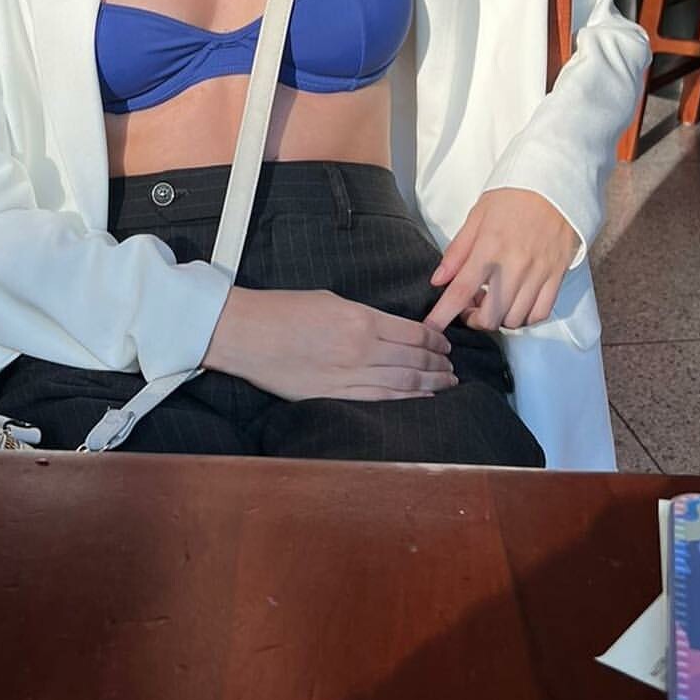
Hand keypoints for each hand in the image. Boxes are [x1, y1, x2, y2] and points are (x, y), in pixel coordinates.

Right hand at [202, 287, 456, 402]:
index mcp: (361, 319)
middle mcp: (362, 349)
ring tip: (447, 384)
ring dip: (431, 383)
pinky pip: (380, 399)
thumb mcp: (331, 300)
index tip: (445, 344)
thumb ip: (364, 316)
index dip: (435, 341)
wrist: (247, 333)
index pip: (413, 334)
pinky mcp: (335, 394)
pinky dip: (407, 399)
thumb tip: (390, 330)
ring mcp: (349, 375)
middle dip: (439, 364)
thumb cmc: (284, 309)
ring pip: (404, 382)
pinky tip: (423, 398)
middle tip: (453, 367)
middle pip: (415, 360)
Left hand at [424, 189, 579, 332]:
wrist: (555, 182)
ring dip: (500, 318)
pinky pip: (541, 313)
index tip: (430, 328)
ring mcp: (539, 273)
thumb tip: (438, 280)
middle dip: (475, 320)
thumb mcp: (477, 216)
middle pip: (491, 316)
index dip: (443, 315)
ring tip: (494, 301)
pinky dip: (526, 317)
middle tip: (471, 305)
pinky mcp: (557, 275)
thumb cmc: (513, 196)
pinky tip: (517, 304)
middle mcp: (515, 265)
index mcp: (489, 248)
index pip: (461, 291)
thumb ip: (457, 251)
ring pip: (516, 319)